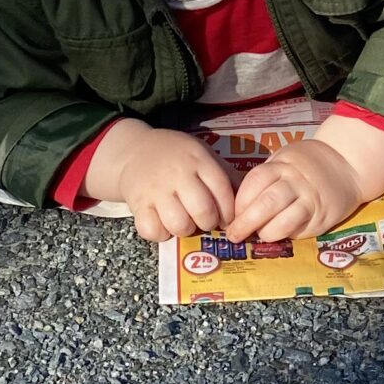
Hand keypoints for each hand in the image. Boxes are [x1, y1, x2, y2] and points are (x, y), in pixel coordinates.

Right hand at [86, 119, 236, 243]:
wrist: (135, 150)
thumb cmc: (177, 156)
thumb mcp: (202, 154)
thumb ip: (224, 174)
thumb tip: (248, 201)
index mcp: (198, 159)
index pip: (222, 191)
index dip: (229, 212)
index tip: (226, 219)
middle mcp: (177, 174)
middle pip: (203, 211)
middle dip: (208, 223)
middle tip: (205, 221)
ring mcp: (155, 189)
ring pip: (178, 224)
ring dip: (185, 230)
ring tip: (184, 222)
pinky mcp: (137, 203)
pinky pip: (152, 230)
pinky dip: (160, 233)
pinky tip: (163, 224)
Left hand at [229, 136, 360, 243]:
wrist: (348, 165)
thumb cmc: (308, 164)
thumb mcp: (285, 160)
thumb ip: (266, 178)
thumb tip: (239, 206)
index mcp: (282, 164)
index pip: (255, 181)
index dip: (240, 201)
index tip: (232, 215)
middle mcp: (296, 180)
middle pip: (266, 202)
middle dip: (246, 222)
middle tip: (234, 235)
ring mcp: (310, 199)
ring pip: (283, 221)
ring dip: (266, 232)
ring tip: (259, 235)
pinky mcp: (322, 217)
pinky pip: (299, 230)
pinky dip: (285, 235)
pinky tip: (279, 234)